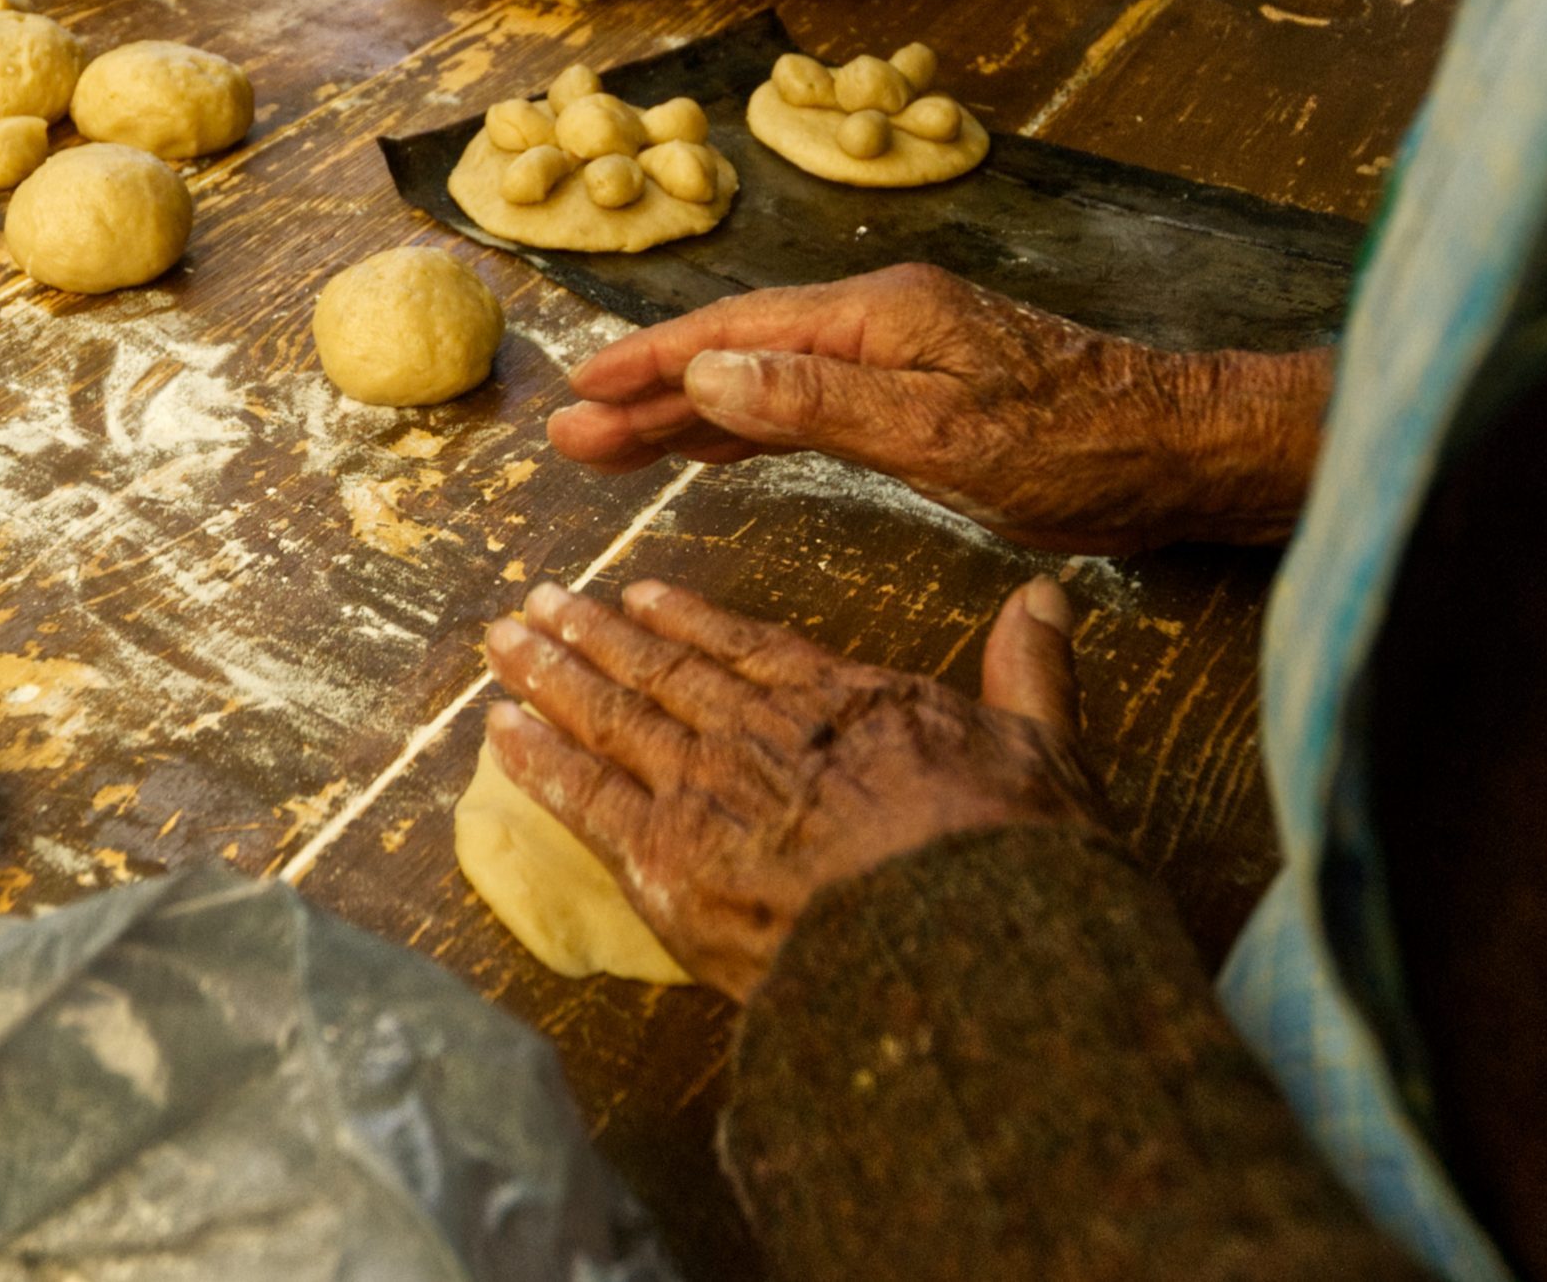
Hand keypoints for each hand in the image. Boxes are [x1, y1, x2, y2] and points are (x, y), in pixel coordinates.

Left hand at [485, 576, 1102, 1000]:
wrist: (956, 952)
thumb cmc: (1007, 861)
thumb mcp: (1045, 752)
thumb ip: (1031, 670)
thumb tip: (1046, 595)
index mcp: (846, 701)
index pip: (748, 648)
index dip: (689, 620)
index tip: (640, 594)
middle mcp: (763, 733)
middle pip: (660, 673)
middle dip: (594, 634)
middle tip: (539, 602)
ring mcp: (708, 793)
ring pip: (612, 719)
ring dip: (553, 675)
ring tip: (505, 641)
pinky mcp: (667, 861)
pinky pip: (585, 800)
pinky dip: (539, 762)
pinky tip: (500, 732)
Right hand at [549, 263, 1332, 554]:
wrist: (1177, 451)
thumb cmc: (1073, 444)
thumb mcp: (940, 429)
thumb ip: (819, 399)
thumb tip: (711, 370)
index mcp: (875, 319)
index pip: (735, 334)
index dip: (652, 363)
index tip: (581, 393)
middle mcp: (877, 326)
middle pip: (736, 354)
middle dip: (649, 394)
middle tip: (568, 436)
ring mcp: (898, 359)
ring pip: (765, 383)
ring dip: (689, 415)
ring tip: (612, 448)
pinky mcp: (918, 399)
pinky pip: (805, 406)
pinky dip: (747, 428)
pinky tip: (712, 449)